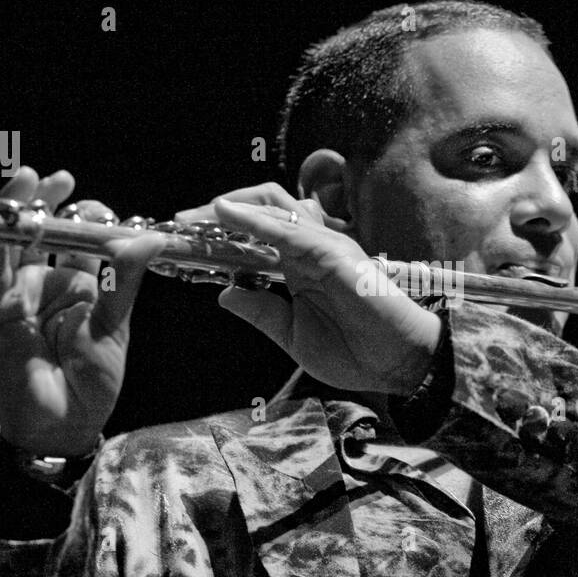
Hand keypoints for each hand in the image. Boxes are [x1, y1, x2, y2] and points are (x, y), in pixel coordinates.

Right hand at [0, 167, 166, 455]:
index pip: (86, 241)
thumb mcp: (114, 327)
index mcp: (86, 287)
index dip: (92, 220)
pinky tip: (5, 212)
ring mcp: (24, 292)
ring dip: (24, 208)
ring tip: (34, 178)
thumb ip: (125, 280)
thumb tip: (152, 239)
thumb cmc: (93, 382)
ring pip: (19, 241)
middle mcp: (53, 284)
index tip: (102, 211)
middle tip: (65, 182)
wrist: (63, 423)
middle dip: (56, 203)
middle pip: (50, 232)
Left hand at [174, 183, 441, 395]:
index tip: (181, 240)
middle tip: (178, 223)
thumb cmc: (357, 353)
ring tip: (193, 218)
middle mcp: (309, 250)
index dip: (217, 233)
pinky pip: (290, 232)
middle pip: (258, 211)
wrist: (399, 365)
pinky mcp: (335, 255)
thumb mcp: (293, 336)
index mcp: (298, 267)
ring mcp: (323, 248)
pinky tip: (227, 218)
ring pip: (271, 211)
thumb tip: (225, 291)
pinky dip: (256, 222)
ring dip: (228, 211)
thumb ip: (262, 310)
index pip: (253, 236)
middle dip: (215, 213)